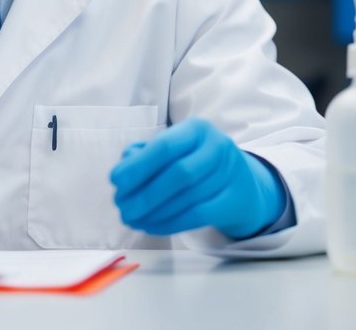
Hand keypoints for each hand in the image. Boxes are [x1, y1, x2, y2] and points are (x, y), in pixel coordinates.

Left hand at [110, 118, 287, 239]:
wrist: (240, 184)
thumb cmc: (194, 163)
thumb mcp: (172, 150)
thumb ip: (144, 155)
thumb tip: (122, 173)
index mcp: (197, 129)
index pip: (165, 146)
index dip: (138, 165)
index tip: (115, 181)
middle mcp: (218, 147)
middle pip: (178, 173)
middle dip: (145, 193)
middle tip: (122, 208)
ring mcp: (231, 174)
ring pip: (189, 197)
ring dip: (155, 211)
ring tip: (133, 219)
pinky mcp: (235, 201)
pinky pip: (200, 215)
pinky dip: (171, 223)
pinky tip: (151, 226)